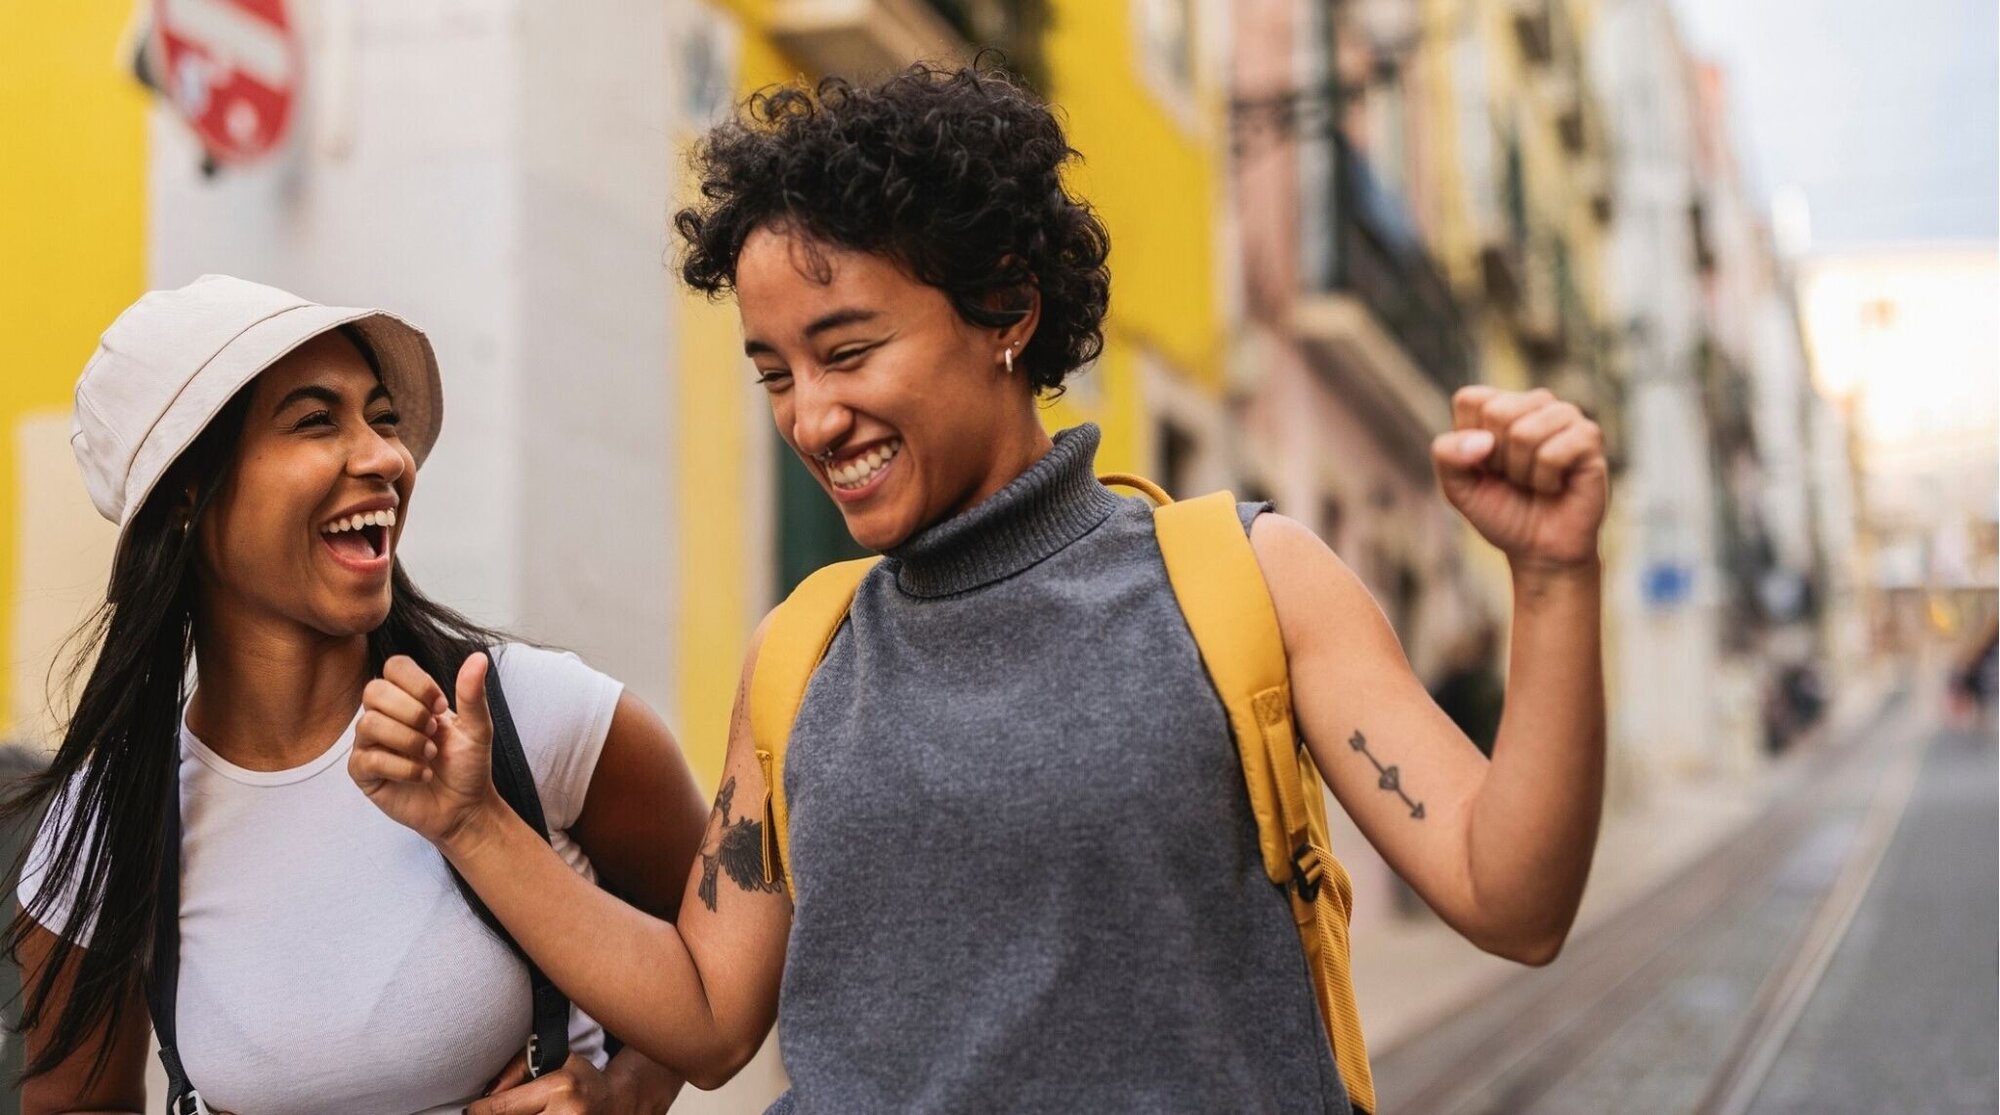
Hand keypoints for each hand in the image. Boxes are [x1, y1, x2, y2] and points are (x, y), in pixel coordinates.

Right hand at [348, 652, 498, 846]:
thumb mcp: (477, 728)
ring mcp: (370, 743)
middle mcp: (385, 716)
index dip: (417, 683)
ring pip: (368, 723)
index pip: (395, 667)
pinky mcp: (364, 772)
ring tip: (431, 756)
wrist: (465, 807)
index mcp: (410, 698)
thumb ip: (472, 694)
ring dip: (408, 741)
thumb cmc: (467, 765)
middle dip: (410, 712)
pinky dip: (403, 768)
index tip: (442, 706)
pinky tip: (423, 775)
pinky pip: (367, 759)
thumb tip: (478, 658)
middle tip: (434, 732)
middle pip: (374, 690)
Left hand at [468, 1052, 610, 1114]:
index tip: (474, 1110)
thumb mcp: (553, 1060)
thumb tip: (487, 1095)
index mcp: (560, 1088)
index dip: (478, 1111)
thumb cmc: (579, 1080)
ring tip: (511, 1114)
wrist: (613, 1104)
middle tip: (489, 1113)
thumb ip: (517, 1068)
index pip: (500, 1108)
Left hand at [1432, 386, 1608, 571]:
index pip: (1470, 399)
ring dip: (1522, 472)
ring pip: (1524, 433)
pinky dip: (1545, 481)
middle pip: (1497, 412)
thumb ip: (1447, 454)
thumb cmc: (1501, 511)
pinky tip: (1555, 486)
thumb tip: (1483, 440)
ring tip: (1534, 482)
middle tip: (1513, 477)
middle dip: (1497, 459)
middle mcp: (1535, 403)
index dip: (1469, 443)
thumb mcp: (1457, 486)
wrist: (1540, 548)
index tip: (1485, 465)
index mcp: (1500, 404)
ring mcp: (1565, 416)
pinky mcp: (1590, 436)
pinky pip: (1552, 454)